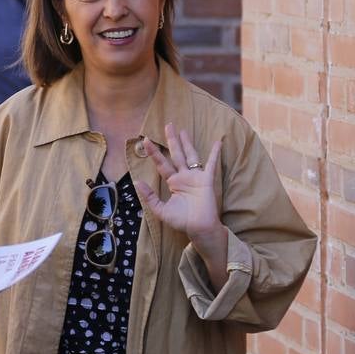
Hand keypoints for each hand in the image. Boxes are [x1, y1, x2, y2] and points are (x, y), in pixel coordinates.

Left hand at [135, 123, 222, 244]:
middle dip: (172, 140)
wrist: (199, 228)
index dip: (154, 152)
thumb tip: (137, 182)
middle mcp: (184, 176)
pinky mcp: (207, 180)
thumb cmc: (181, 221)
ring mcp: (196, 177)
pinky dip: (215, 153)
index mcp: (173, 182)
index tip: (145, 140)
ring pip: (191, 155)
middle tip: (168, 125)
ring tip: (183, 130)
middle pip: (176, 154)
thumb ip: (149, 197)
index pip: (161, 163)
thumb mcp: (161, 210)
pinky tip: (218, 142)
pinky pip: (212, 164)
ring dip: (187, 143)